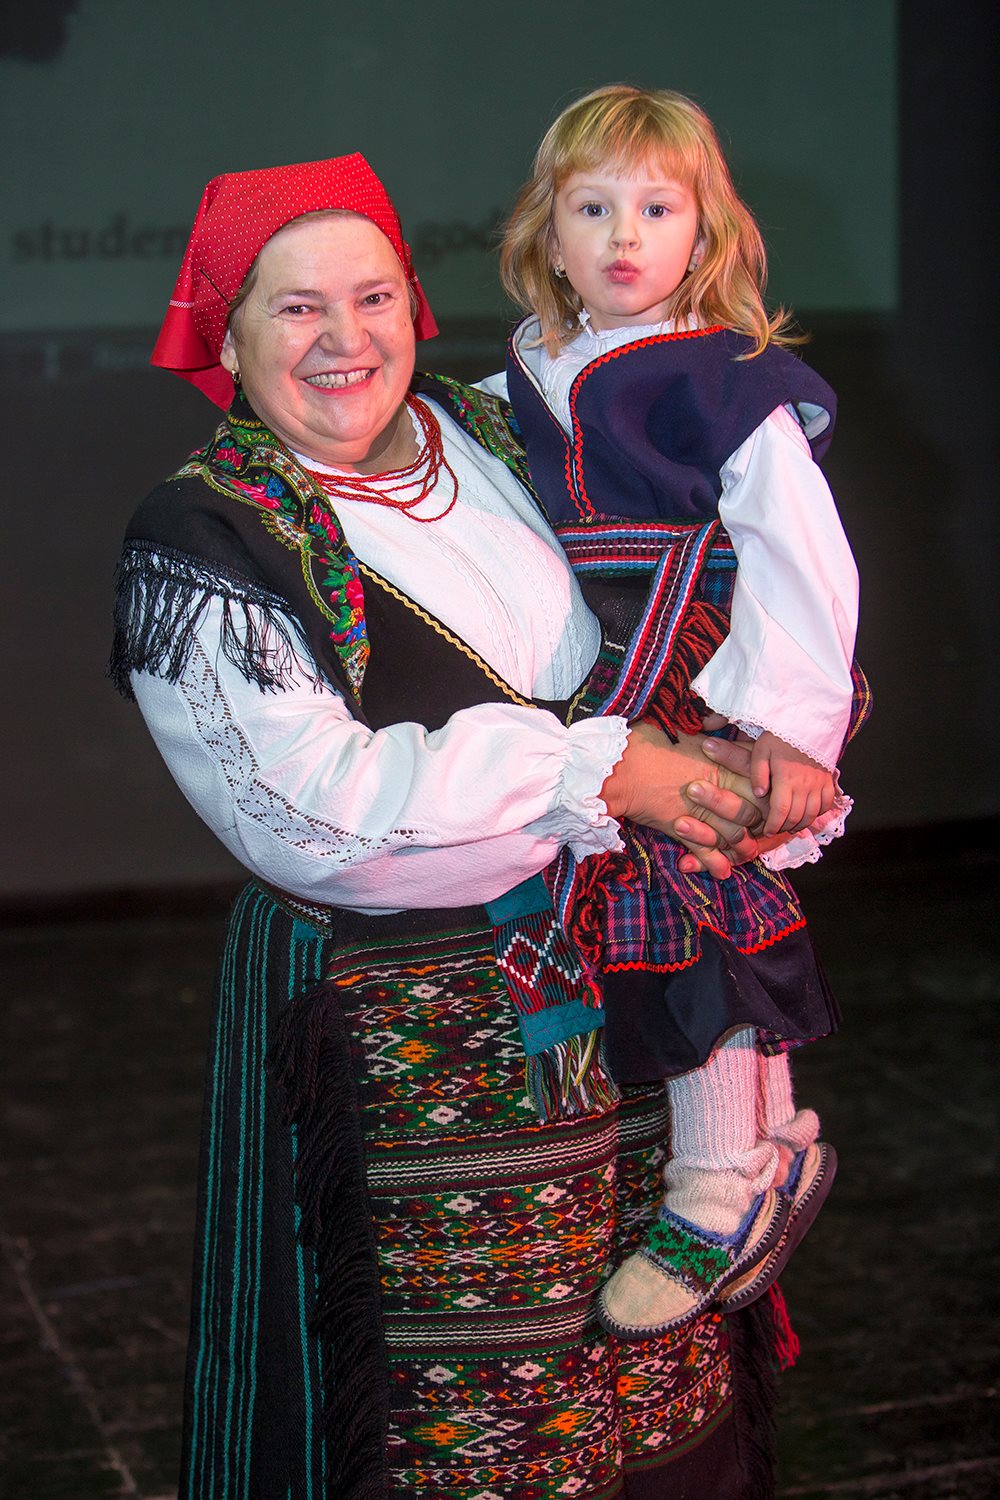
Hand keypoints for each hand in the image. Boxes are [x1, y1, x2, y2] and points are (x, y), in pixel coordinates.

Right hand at [601, 723, 768, 878]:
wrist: (618, 767)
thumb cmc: (644, 742)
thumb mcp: (680, 726)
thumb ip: (705, 726)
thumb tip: (719, 719)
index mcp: (717, 761)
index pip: (754, 776)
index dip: (765, 786)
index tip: (766, 792)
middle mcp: (714, 786)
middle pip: (753, 808)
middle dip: (760, 820)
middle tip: (764, 827)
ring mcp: (699, 809)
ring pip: (734, 832)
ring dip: (742, 845)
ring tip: (748, 851)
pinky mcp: (682, 828)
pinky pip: (705, 850)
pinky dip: (715, 864)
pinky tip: (724, 873)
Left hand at [748, 731, 835, 834]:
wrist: (808, 721)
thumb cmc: (781, 734)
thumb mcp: (761, 749)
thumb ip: (758, 773)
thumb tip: (758, 794)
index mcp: (786, 778)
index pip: (781, 811)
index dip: (774, 825)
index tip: (767, 831)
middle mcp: (805, 784)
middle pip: (797, 816)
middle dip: (785, 827)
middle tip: (776, 829)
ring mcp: (819, 783)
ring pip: (813, 814)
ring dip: (801, 823)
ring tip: (790, 825)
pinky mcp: (829, 779)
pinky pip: (827, 803)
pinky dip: (818, 813)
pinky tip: (808, 813)